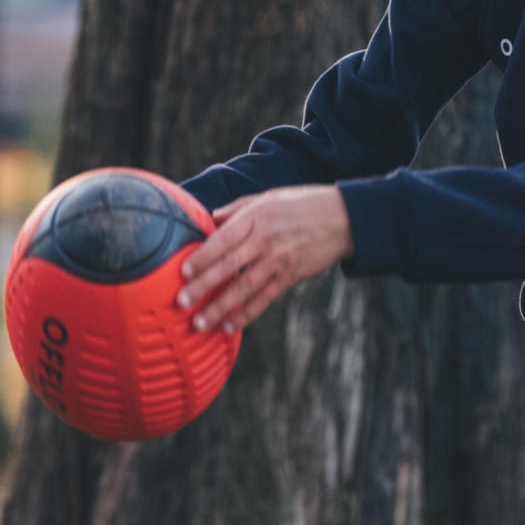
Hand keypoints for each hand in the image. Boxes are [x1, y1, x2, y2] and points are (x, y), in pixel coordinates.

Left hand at [175, 185, 354, 334]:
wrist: (344, 219)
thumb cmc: (302, 204)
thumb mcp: (268, 198)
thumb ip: (237, 209)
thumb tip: (211, 218)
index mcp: (256, 217)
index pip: (222, 240)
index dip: (202, 257)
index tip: (182, 272)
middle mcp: (266, 240)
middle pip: (229, 267)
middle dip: (202, 286)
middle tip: (181, 303)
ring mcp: (279, 260)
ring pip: (244, 288)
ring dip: (220, 308)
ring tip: (199, 323)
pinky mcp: (291, 276)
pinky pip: (264, 298)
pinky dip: (246, 314)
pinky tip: (229, 326)